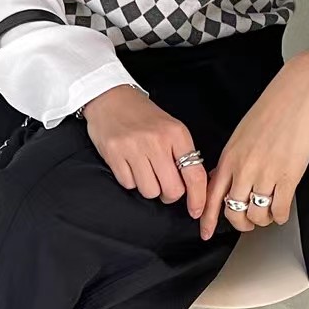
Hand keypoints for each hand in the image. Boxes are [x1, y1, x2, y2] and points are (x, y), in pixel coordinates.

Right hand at [79, 84, 206, 217]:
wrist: (110, 98)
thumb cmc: (143, 116)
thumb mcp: (171, 128)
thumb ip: (183, 154)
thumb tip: (194, 187)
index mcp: (176, 134)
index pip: (194, 174)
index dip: (198, 198)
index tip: (196, 210)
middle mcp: (157, 141)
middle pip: (172, 190)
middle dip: (169, 195)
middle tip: (165, 186)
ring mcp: (134, 148)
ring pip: (149, 191)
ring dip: (148, 187)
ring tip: (144, 171)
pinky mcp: (114, 154)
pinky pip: (128, 184)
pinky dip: (130, 180)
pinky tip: (129, 165)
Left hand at [199, 44, 308, 240]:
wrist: (296, 94)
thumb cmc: (272, 109)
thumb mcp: (240, 136)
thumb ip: (231, 161)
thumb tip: (224, 180)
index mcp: (229, 158)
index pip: (211, 196)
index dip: (207, 219)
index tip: (205, 232)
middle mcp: (244, 168)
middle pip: (234, 212)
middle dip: (241, 223)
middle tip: (249, 222)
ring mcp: (265, 173)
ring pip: (257, 215)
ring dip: (263, 220)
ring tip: (268, 214)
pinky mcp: (288, 176)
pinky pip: (279, 209)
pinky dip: (280, 216)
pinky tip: (282, 211)